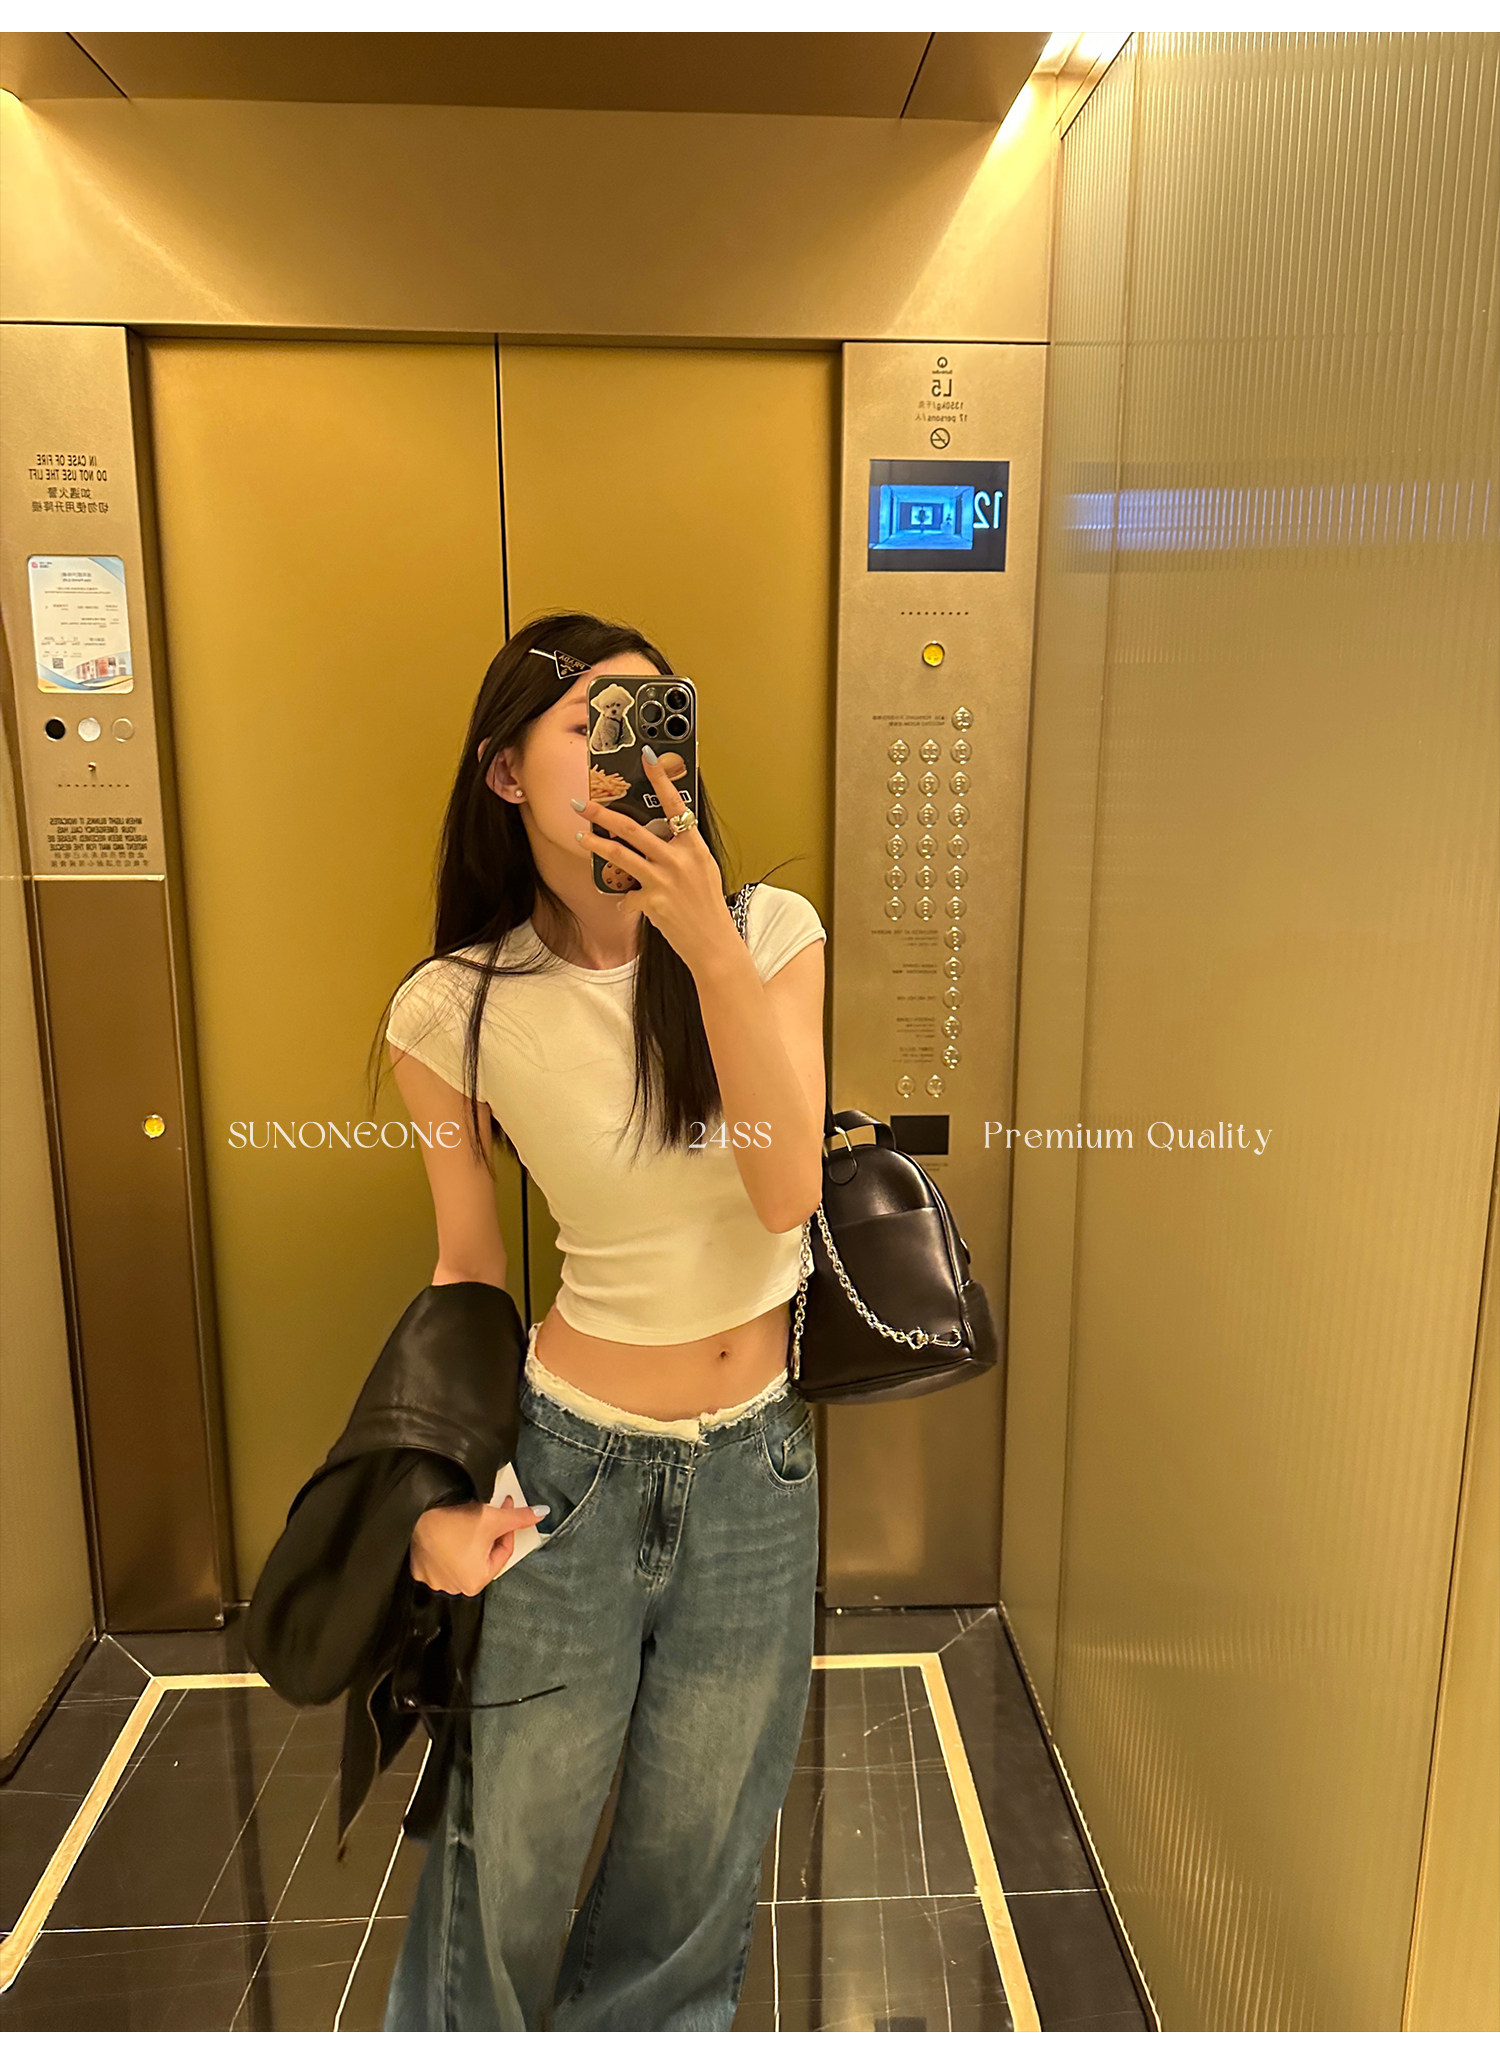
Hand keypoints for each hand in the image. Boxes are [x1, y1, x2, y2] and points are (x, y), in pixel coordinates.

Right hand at [409, 1494, 547, 1595]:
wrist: (417, 1513)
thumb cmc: (456, 1521)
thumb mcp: (494, 1518)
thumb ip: (520, 1519)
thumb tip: (543, 1512)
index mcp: (476, 1582)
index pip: (503, 1552)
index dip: (508, 1528)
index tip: (507, 1507)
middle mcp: (455, 1588)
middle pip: (482, 1557)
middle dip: (488, 1536)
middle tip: (487, 1514)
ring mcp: (434, 1581)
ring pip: (461, 1558)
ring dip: (468, 1541)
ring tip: (466, 1521)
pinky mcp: (419, 1571)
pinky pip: (440, 1559)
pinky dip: (447, 1547)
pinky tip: (447, 1531)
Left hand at [573, 753, 739, 975]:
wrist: (713, 943)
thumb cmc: (707, 907)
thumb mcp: (703, 870)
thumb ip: (682, 851)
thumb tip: (658, 836)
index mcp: (694, 846)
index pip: (676, 805)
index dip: (660, 780)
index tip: (647, 758)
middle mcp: (679, 859)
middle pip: (633, 828)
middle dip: (603, 813)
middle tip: (583, 804)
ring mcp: (664, 879)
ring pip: (619, 854)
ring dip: (595, 844)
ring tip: (579, 838)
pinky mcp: (652, 901)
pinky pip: (627, 896)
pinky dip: (625, 901)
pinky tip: (627, 905)